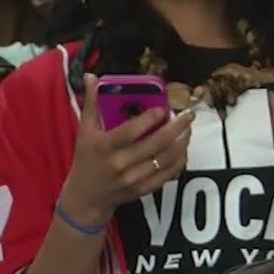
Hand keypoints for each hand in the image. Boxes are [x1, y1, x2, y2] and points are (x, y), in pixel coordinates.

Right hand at [59, 74, 193, 226]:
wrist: (86, 197)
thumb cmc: (85, 159)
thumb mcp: (84, 131)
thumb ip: (91, 103)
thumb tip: (91, 76)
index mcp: (105, 146)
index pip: (130, 131)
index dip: (149, 119)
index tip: (163, 108)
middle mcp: (120, 163)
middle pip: (155, 144)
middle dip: (176, 127)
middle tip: (189, 114)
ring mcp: (133, 178)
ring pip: (166, 159)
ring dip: (181, 142)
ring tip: (188, 129)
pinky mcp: (143, 189)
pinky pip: (167, 174)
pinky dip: (179, 160)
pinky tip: (182, 148)